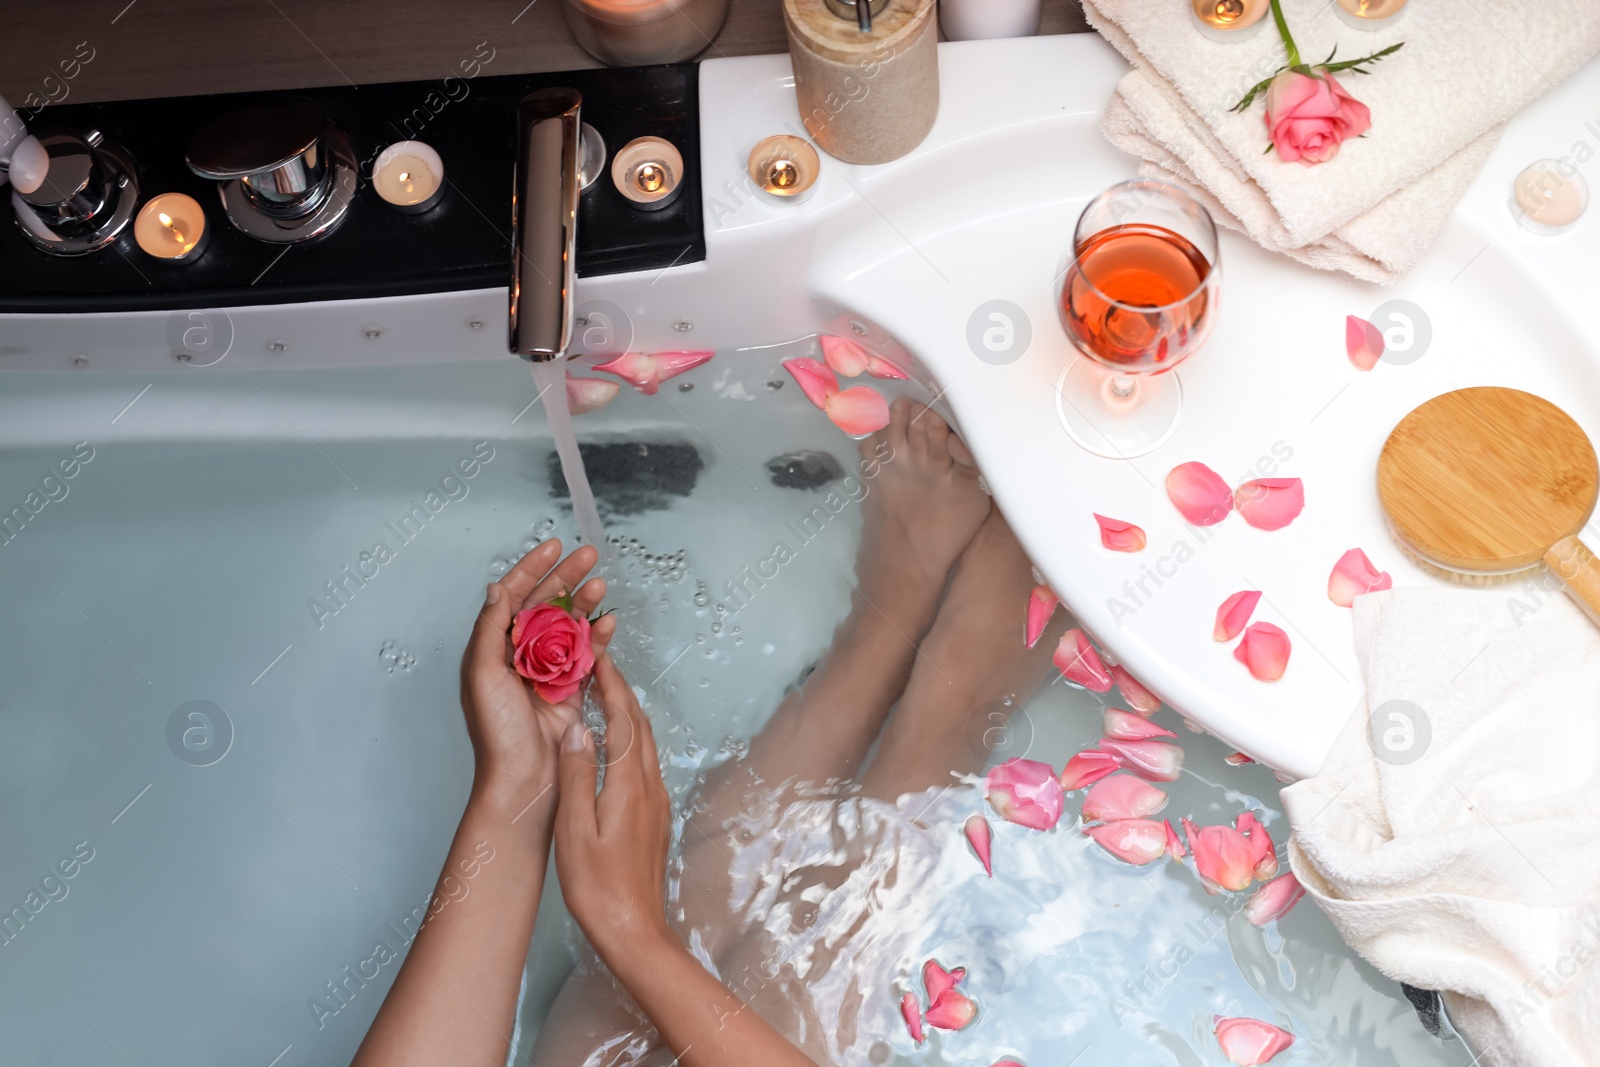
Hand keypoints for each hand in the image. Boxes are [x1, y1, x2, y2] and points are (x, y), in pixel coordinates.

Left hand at [462, 539, 615, 801]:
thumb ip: (491, 629)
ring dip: (585, 604)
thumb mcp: (483, 674)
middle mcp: (518, 657)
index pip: (511, 597)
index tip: (554, 547)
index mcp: (491, 650)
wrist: (525, 782)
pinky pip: (586, 656)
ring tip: (601, 586)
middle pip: (544, 605)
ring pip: (569, 626)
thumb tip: (496, 588)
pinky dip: (598, 638)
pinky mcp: (570, 691)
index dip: (532, 569)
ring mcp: (546, 673)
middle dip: (566, 578)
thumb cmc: (498, 734)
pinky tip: (608, 624)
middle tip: (590, 556)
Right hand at [553, 654, 672, 961]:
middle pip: (641, 726)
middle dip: (622, 692)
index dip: (612, 686)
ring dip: (628, 715)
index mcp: (630, 784)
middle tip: (600, 667)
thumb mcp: (576, 828)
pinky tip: (614, 746)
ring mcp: (656, 802)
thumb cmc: (598, 886)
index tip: (599, 658)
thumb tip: (577, 727)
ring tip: (605, 697)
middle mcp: (650, 787)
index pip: (624, 720)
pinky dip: (630, 740)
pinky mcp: (654, 817)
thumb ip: (576, 774)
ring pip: (645, 744)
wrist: (634, 930)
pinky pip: (644, 763)